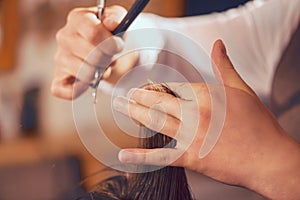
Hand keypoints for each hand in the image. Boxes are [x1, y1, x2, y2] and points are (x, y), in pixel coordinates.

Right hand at [51, 6, 138, 98]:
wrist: (103, 49)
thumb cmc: (109, 34)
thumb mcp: (118, 21)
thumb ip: (117, 18)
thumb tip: (111, 24)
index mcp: (77, 19)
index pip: (94, 33)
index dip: (111, 43)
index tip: (118, 47)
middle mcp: (64, 37)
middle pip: (92, 56)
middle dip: (107, 60)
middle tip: (110, 59)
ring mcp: (59, 58)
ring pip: (84, 73)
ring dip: (100, 75)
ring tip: (102, 68)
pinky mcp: (58, 78)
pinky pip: (66, 91)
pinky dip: (80, 90)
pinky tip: (90, 82)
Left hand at [113, 40, 299, 199]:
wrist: (268, 158)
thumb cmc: (258, 125)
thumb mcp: (241, 90)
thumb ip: (224, 66)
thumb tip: (218, 45)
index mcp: (205, 94)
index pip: (172, 86)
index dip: (156, 86)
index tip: (146, 87)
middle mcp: (194, 113)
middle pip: (157, 101)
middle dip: (137, 97)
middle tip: (122, 95)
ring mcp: (190, 136)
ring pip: (154, 121)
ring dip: (133, 113)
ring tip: (119, 107)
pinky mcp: (190, 158)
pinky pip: (160, 156)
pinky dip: (140, 157)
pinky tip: (123, 155)